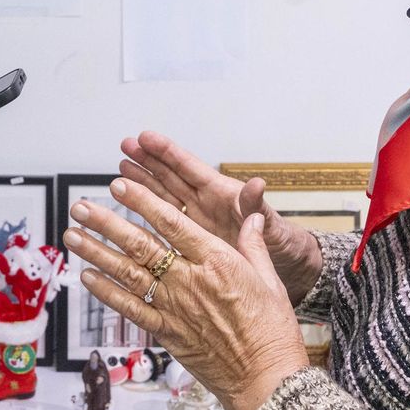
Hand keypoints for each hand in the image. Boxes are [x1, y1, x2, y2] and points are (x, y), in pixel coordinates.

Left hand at [65, 178, 310, 409]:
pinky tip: (88, 277)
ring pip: (128, 274)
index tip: (120, 185)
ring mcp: (175, 308)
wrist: (266, 379)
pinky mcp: (167, 333)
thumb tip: (252, 213)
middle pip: (140, 245)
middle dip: (106, 222)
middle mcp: (190, 281)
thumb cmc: (272, 332)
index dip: (142, 201)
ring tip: (73, 235)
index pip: (171, 222)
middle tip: (82, 207)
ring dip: (97, 253)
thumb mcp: (270, 279)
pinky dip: (106, 292)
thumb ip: (253, 243)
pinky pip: (130, 309)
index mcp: (217, 261)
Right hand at [120, 131, 322, 302]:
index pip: (190, 168)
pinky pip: (165, 223)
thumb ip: (257, 207)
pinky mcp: (193, 241)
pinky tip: (132, 206)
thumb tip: (256, 184)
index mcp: (223, 196)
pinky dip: (148, 213)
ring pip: (163, 196)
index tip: (146, 137)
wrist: (287, 272)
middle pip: (171, 177)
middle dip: (148, 160)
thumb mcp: (272, 226)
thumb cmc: (282, 245)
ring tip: (122, 166)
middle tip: (125, 145)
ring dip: (143, 181)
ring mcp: (197, 222)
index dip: (167, 153)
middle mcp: (206, 205)